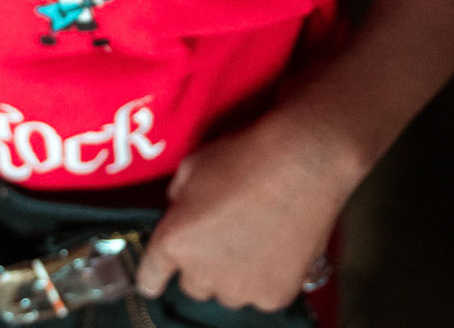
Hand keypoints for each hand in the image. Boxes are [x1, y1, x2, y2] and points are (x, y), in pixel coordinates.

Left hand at [134, 115, 357, 311]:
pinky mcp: (274, 295)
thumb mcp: (193, 168)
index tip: (157, 278)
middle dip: (202, 264)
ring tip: (253, 239)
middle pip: (193, 284)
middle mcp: (202, 273)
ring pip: (228, 292)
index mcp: (174, 241)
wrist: (304, 164)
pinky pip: (261, 294)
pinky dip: (266, 278)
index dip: (154, 276)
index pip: (149, 278)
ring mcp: (240, 288)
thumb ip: (178, 199)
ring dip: (233, 274)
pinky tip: (276, 248)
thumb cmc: (246, 157)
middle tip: (222, 236)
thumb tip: (180, 210)